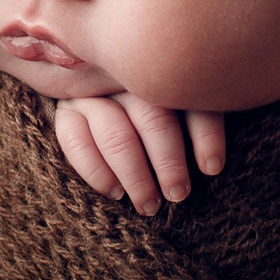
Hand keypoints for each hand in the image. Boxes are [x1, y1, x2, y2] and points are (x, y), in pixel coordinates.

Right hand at [53, 92, 226, 215]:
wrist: (94, 94)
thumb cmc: (150, 116)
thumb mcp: (178, 109)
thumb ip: (196, 122)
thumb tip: (212, 165)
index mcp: (163, 76)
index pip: (190, 102)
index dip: (205, 135)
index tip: (212, 169)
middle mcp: (127, 78)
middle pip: (152, 118)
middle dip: (168, 161)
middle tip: (177, 194)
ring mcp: (94, 93)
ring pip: (116, 134)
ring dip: (135, 174)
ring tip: (149, 204)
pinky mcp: (67, 111)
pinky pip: (77, 142)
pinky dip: (97, 171)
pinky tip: (115, 192)